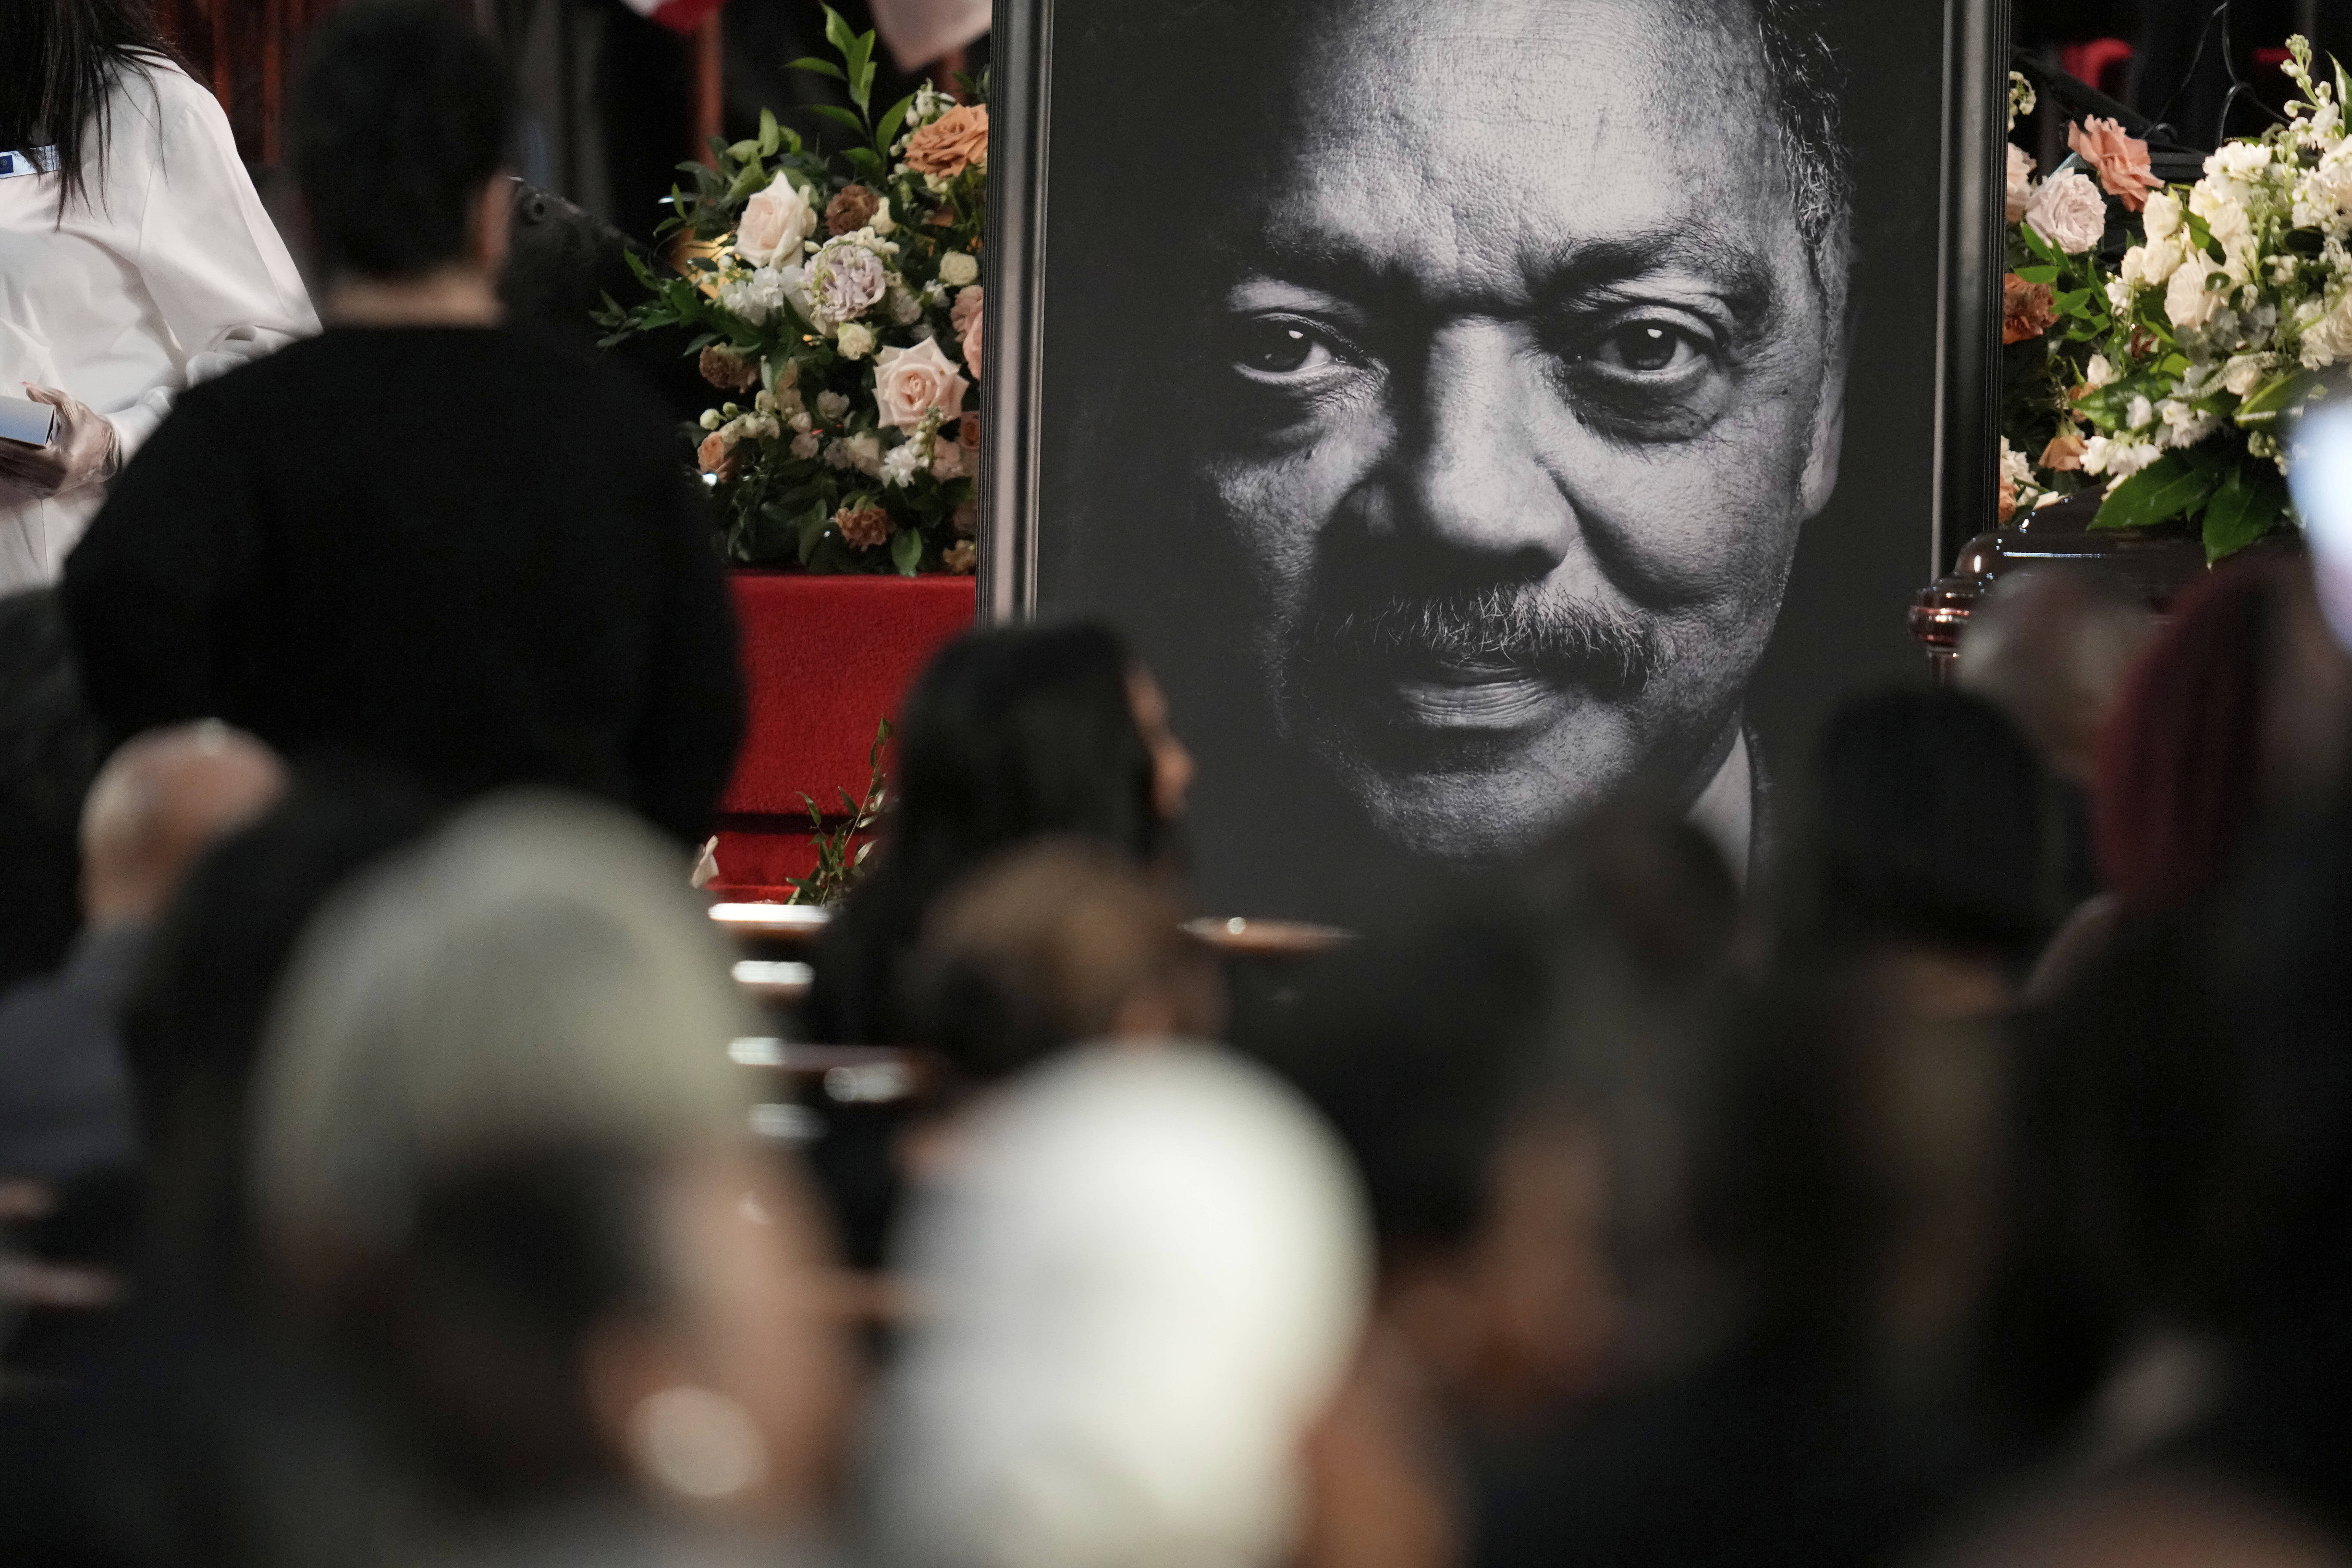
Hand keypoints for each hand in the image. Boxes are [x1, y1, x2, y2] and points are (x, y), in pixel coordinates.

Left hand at [0, 383, 118, 497]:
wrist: (106, 455)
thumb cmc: (91, 433)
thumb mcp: (75, 411)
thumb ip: (52, 398)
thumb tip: (28, 388)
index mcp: (59, 461)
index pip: (16, 452)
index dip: (1, 442)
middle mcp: (51, 479)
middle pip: (8, 464)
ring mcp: (46, 488)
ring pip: (8, 474)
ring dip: (0, 458)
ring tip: (0, 443)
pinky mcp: (43, 492)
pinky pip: (15, 481)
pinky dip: (5, 469)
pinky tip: (2, 457)